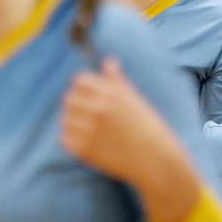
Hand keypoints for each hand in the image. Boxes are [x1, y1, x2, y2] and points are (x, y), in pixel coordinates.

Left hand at [60, 57, 185, 188]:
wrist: (156, 161)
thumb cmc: (148, 128)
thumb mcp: (135, 99)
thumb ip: (117, 80)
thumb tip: (108, 61)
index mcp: (110, 94)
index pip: (80, 81)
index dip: (83, 88)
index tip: (89, 96)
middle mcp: (97, 109)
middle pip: (69, 99)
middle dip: (77, 105)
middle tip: (88, 114)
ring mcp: (89, 130)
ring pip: (65, 119)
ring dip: (74, 122)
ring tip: (89, 129)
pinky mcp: (85, 149)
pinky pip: (65, 139)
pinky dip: (73, 140)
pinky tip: (88, 142)